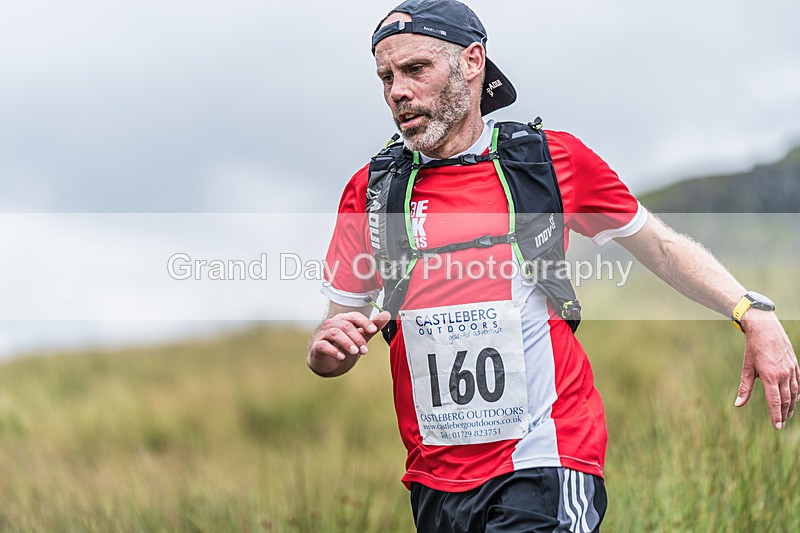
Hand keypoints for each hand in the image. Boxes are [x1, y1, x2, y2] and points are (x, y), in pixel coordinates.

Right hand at [307, 310, 391, 376]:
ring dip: (347, 342)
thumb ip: (372, 327)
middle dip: (358, 338)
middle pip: (346, 325)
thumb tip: (386, 314)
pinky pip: (324, 345)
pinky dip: (334, 350)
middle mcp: (333, 324)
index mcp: (344, 319)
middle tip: (365, 350)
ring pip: (335, 333)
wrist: (328, 362)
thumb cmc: (343, 346)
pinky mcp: (317, 346)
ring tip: (355, 352)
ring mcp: (324, 334)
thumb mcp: (360, 337)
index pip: (354, 316)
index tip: (373, 330)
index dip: (364, 322)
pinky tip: (342, 356)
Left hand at [735, 311, 799, 428]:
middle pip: (786, 400)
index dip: (776, 415)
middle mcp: (783, 374)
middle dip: (784, 413)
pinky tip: (794, 399)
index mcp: (770, 376)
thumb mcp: (747, 368)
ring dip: (791, 405)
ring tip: (787, 415)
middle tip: (781, 424)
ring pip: (794, 393)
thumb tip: (738, 404)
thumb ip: (745, 388)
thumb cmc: (753, 349)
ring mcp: (791, 370)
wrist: (766, 329)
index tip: (777, 427)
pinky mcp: (795, 365)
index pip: (775, 401)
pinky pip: (798, 383)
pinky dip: (797, 393)